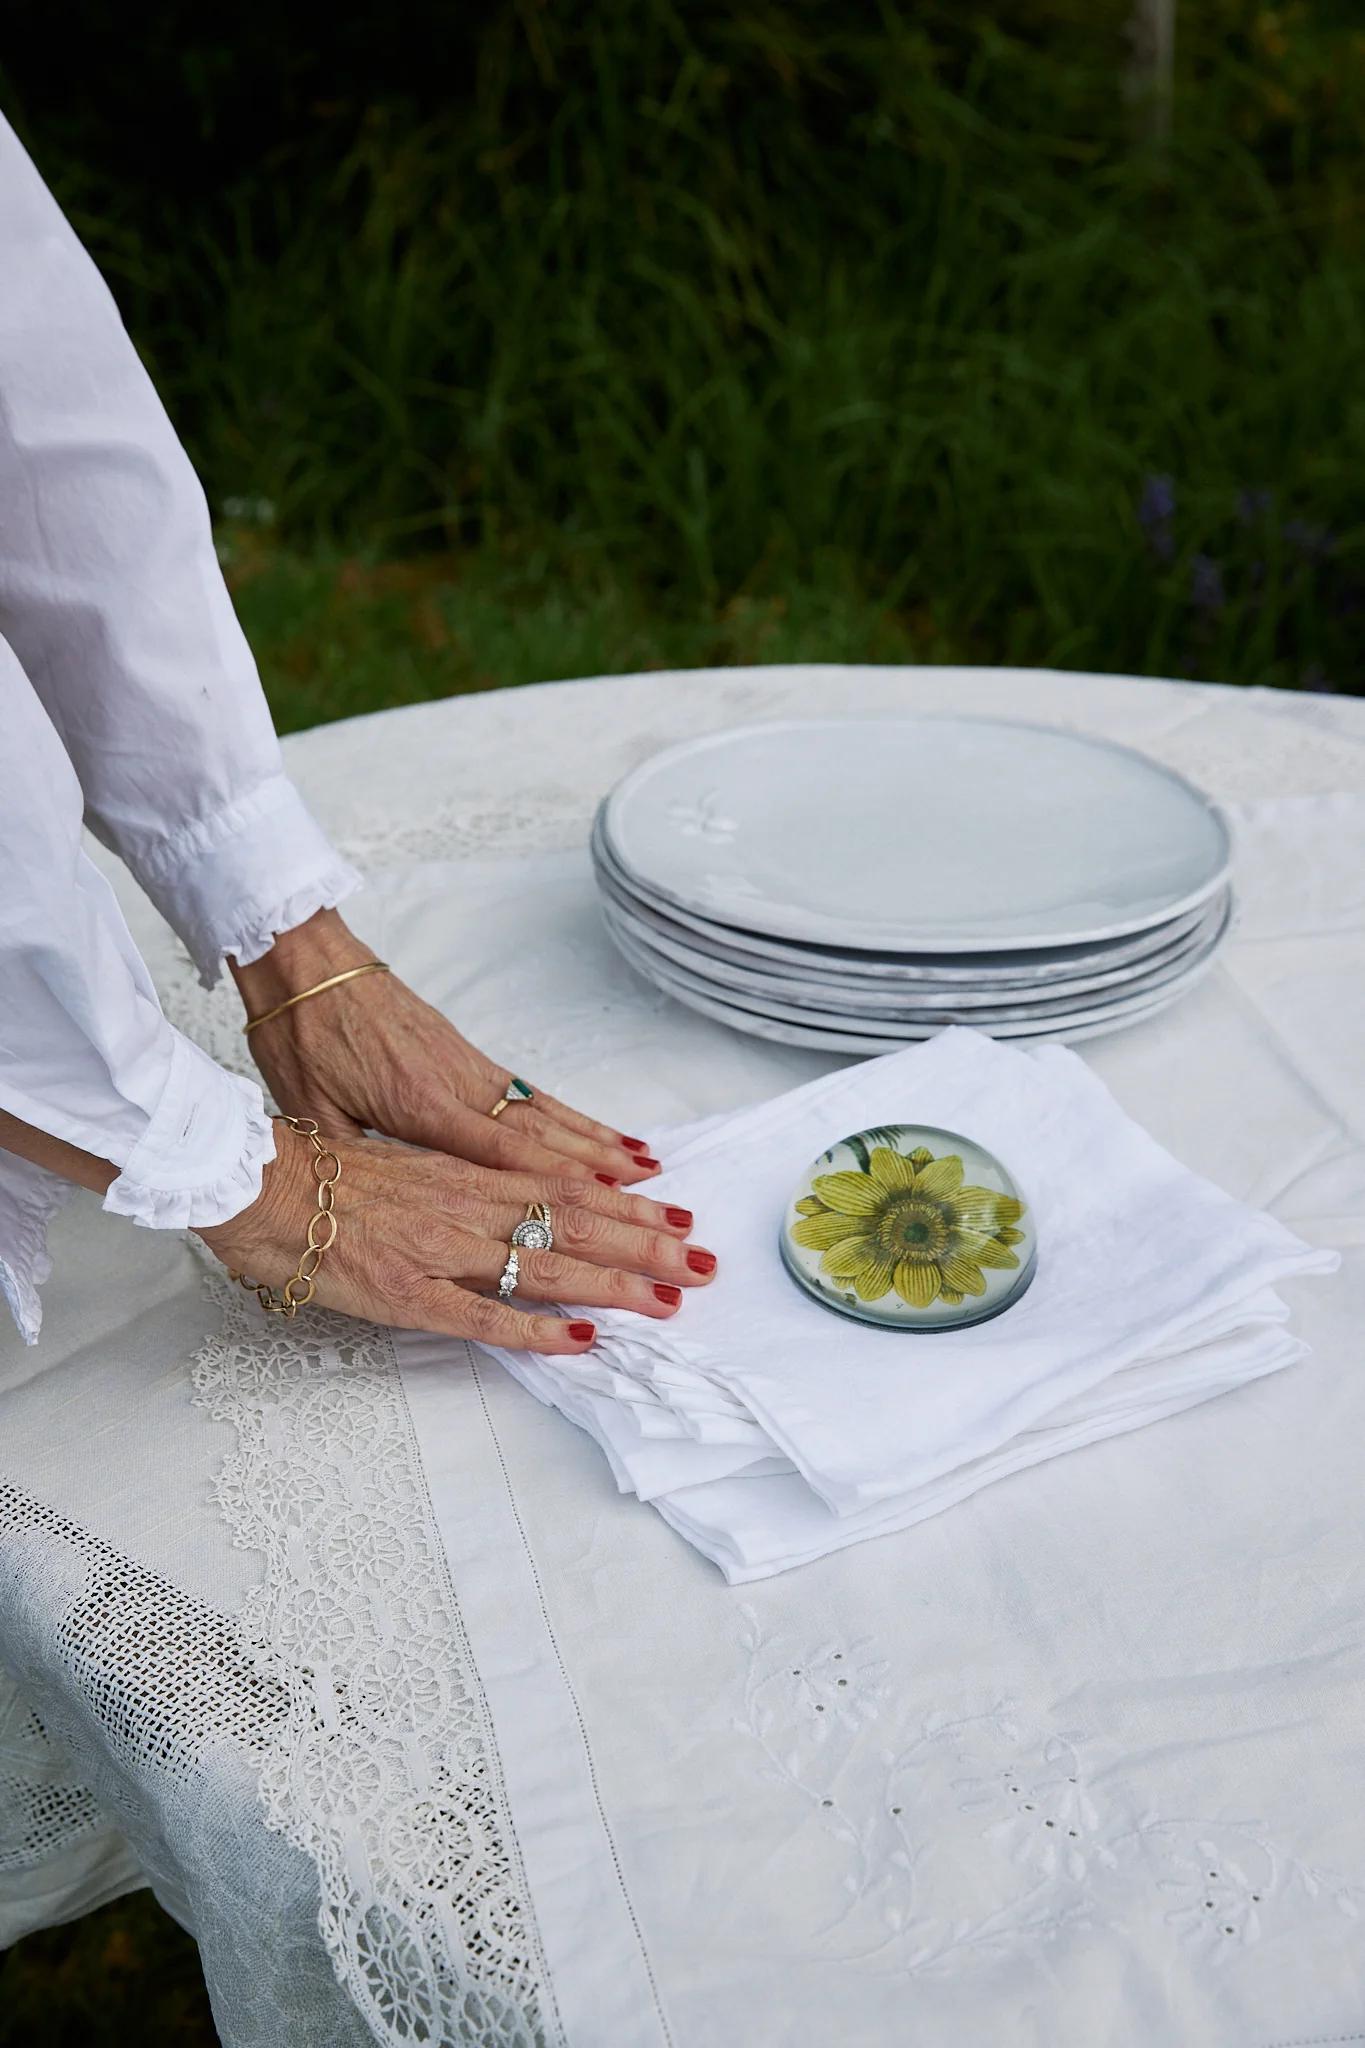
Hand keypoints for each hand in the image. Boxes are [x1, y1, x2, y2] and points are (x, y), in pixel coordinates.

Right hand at [199, 1121, 716, 1353]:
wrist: (255, 1182)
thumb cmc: (320, 1168)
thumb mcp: (406, 1165)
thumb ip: (459, 1185)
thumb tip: (511, 1203)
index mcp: (467, 1175)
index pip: (568, 1189)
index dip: (629, 1207)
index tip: (678, 1219)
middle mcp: (467, 1207)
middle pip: (578, 1224)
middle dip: (648, 1247)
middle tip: (706, 1264)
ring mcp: (440, 1250)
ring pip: (547, 1264)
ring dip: (616, 1284)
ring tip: (671, 1299)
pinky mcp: (407, 1292)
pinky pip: (483, 1314)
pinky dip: (535, 1327)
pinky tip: (580, 1338)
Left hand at [231, 908, 661, 1185]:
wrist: (306, 961)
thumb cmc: (302, 1035)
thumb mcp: (309, 1110)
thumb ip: (352, 1160)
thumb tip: (375, 1205)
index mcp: (420, 1105)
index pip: (501, 1154)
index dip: (555, 1182)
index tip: (608, 1206)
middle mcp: (458, 1085)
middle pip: (544, 1136)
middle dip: (602, 1173)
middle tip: (653, 1196)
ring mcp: (468, 1067)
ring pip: (546, 1112)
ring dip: (599, 1143)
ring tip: (649, 1167)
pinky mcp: (466, 1054)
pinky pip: (531, 1094)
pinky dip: (571, 1116)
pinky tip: (596, 1132)